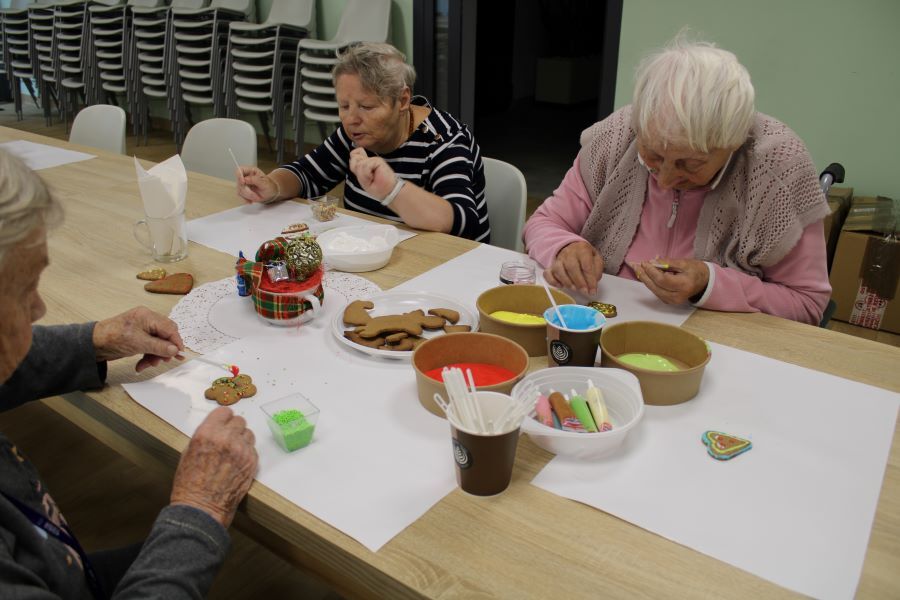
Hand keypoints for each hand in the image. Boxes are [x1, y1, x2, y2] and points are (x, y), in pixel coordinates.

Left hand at [92, 307, 184, 371]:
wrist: (92, 344)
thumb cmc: (113, 337)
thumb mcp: (138, 343)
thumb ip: (159, 346)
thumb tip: (175, 350)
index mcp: (148, 316)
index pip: (170, 328)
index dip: (176, 341)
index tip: (179, 354)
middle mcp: (147, 321)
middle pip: (165, 336)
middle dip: (164, 350)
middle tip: (162, 361)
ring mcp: (142, 330)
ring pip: (158, 344)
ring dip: (154, 356)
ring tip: (147, 365)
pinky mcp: (138, 338)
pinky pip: (149, 347)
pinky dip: (147, 357)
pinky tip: (141, 365)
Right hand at [170, 407, 257, 527]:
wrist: (201, 508)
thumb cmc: (190, 484)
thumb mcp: (188, 452)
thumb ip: (204, 436)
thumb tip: (216, 428)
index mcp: (207, 433)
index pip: (224, 412)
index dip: (223, 418)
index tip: (222, 423)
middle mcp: (227, 439)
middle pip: (239, 421)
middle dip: (233, 428)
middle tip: (227, 439)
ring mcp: (242, 450)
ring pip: (249, 434)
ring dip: (242, 440)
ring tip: (232, 451)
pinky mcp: (252, 462)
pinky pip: (253, 449)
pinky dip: (247, 453)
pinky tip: (237, 462)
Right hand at [236, 166, 278, 203]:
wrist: (271, 193)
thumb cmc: (269, 186)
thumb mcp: (265, 183)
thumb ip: (255, 180)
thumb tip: (245, 179)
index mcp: (251, 171)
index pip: (240, 170)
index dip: (239, 175)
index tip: (243, 182)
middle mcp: (246, 176)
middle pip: (239, 182)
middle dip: (247, 190)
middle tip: (255, 196)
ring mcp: (243, 184)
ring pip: (239, 190)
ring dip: (248, 196)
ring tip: (257, 197)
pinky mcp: (243, 191)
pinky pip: (241, 196)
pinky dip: (246, 199)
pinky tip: (251, 201)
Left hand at [348, 147, 395, 199]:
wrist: (387, 191)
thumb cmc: (376, 187)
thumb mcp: (361, 178)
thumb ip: (357, 166)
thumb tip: (354, 155)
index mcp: (364, 163)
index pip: (353, 155)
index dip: (354, 162)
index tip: (362, 172)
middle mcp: (368, 160)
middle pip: (353, 158)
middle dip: (358, 170)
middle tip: (367, 176)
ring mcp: (373, 159)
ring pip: (359, 164)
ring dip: (364, 174)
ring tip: (371, 178)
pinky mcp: (378, 160)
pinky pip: (366, 165)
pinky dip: (368, 174)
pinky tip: (374, 176)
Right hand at [544, 241, 604, 294]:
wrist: (572, 248)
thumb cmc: (585, 256)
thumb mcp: (596, 259)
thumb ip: (596, 270)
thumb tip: (593, 284)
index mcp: (582, 249)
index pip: (586, 265)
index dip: (590, 280)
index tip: (593, 291)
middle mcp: (569, 253)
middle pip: (571, 267)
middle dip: (579, 282)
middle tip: (584, 291)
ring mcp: (558, 259)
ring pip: (559, 270)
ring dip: (567, 282)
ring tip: (574, 289)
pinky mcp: (551, 266)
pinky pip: (548, 274)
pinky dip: (553, 281)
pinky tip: (561, 286)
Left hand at [631, 258, 709, 303]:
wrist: (704, 283)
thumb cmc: (695, 270)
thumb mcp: (684, 263)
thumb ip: (668, 262)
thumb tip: (652, 261)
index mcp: (684, 286)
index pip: (663, 280)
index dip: (652, 271)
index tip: (644, 262)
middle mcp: (677, 296)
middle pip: (656, 286)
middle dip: (644, 275)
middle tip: (635, 265)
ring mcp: (672, 301)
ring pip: (654, 289)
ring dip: (644, 278)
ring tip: (636, 268)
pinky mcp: (668, 301)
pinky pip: (656, 291)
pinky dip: (649, 282)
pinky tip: (644, 274)